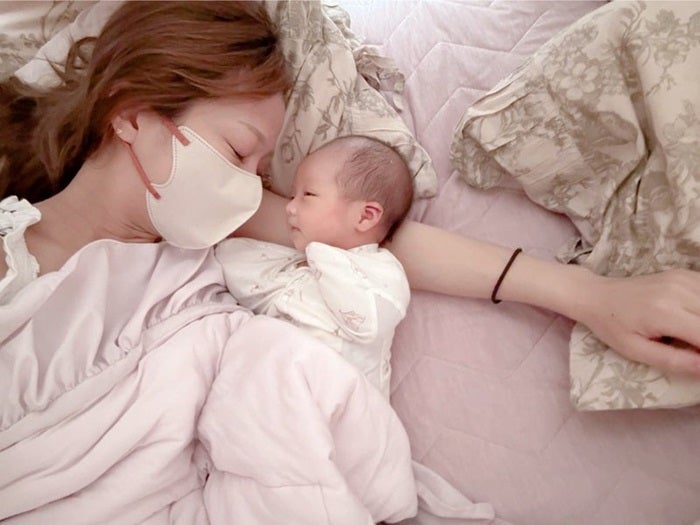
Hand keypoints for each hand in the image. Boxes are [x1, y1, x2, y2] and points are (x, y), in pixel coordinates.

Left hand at [578, 269, 699, 376]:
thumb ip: (674, 361)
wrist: (596, 294)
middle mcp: (678, 291)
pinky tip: (692, 319)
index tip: (697, 358)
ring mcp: (682, 279)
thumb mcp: (636, 350)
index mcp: (665, 312)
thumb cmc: (612, 326)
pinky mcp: (684, 274)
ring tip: (689, 336)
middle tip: (691, 348)